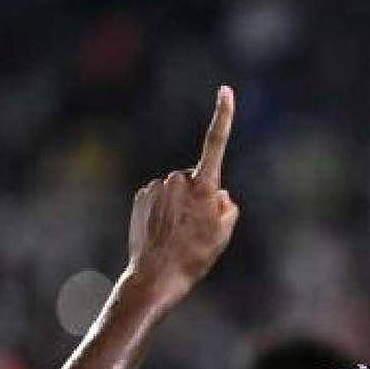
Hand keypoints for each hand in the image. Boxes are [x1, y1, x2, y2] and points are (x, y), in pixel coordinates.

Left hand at [125, 86, 239, 306]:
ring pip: (178, 190)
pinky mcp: (141, 196)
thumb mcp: (224, 235)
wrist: (154, 277)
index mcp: (203, 187)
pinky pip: (161, 197)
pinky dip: (165, 210)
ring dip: (181, 205)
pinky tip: (163, 232)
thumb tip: (220, 195)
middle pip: (197, 178)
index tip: (226, 91)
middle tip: (198, 227)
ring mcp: (156, 187)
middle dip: (201, 195)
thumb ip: (228, 207)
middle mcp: (177, 180)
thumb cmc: (194, 257)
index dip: (223, 115)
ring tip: (178, 234)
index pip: (216, 143)